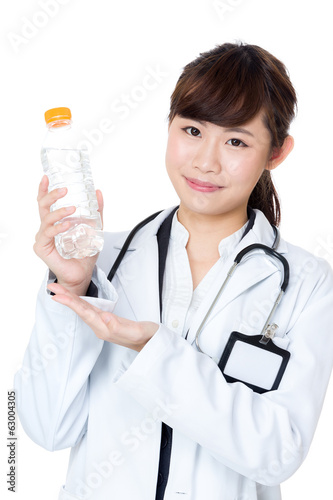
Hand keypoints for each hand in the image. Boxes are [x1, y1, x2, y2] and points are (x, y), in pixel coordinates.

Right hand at [34, 175, 103, 295]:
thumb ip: (96, 212)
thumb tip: (98, 192)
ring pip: (46, 219)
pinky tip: (67, 225)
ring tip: (72, 209)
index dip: (44, 189)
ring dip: (59, 212)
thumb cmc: (84, 253)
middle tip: (65, 190)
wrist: (83, 273)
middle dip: (52, 195)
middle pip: (43, 206)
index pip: (46, 203)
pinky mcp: (42, 248)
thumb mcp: (94, 228)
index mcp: (55, 222)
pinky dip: (57, 228)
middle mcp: (46, 228)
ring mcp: (43, 237)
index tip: (47, 177)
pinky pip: (48, 234)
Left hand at [47, 282, 158, 351]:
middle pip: (80, 310)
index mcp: (105, 329)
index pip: (85, 312)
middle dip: (65, 298)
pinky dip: (80, 303)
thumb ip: (120, 327)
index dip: (71, 302)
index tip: (58, 295)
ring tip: (59, 291)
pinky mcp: (107, 321)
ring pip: (83, 310)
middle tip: (52, 287)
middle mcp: (101, 327)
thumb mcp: (137, 332)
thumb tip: (104, 317)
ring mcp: (103, 325)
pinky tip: (76, 300)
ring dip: (70, 300)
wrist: (153, 345)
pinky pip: (90, 310)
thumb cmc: (147, 338)